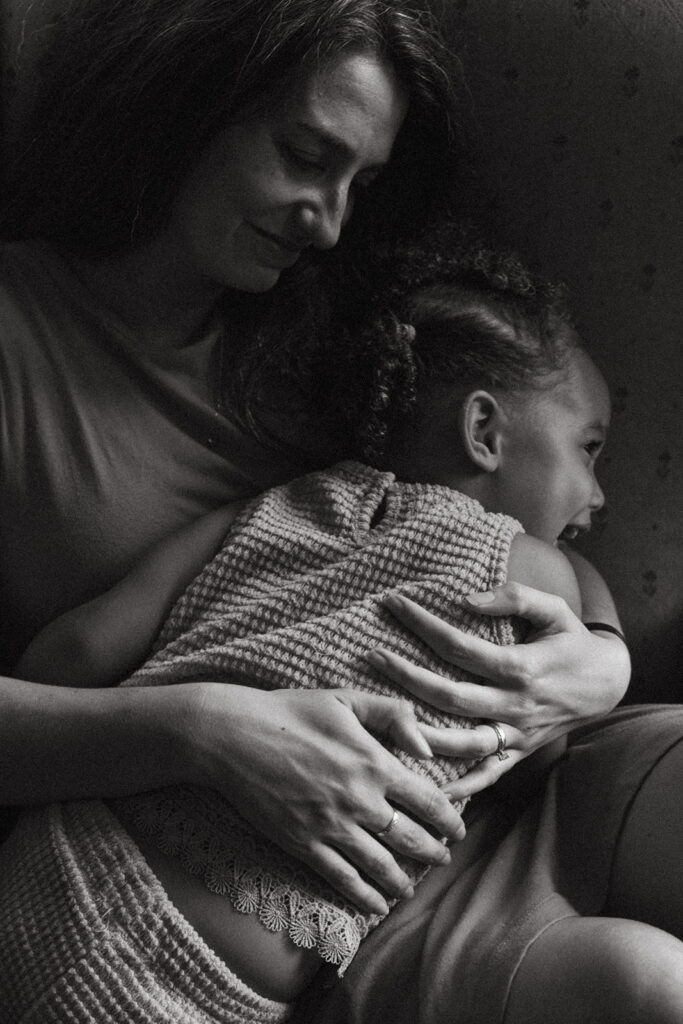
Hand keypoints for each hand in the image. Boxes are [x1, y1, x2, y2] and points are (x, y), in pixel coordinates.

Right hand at [185, 684, 465, 914]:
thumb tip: (427, 745)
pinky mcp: (302, 844)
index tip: (458, 830)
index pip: (427, 801)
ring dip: (402, 881)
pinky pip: (341, 878)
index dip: (449, 820)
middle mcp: (358, 800)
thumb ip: (393, 714)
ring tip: (411, 888)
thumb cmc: (290, 711)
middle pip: (410, 839)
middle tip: (442, 859)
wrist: (233, 736)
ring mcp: (330, 826)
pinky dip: (363, 896)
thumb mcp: (345, 699)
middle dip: (433, 854)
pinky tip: (376, 905)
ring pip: (379, 866)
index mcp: (374, 763)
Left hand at [366, 583, 630, 797]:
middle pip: (450, 696)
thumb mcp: (555, 609)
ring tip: (383, 719)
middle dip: (406, 677)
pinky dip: (458, 786)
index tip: (394, 603)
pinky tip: (425, 787)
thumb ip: (515, 597)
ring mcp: (516, 734)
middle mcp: (515, 705)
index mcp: (521, 667)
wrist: (608, 683)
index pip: (460, 646)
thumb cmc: (573, 640)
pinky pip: (485, 776)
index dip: (423, 624)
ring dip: (420, 734)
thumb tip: (467, 599)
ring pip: (461, 744)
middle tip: (372, 656)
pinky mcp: (518, 753)